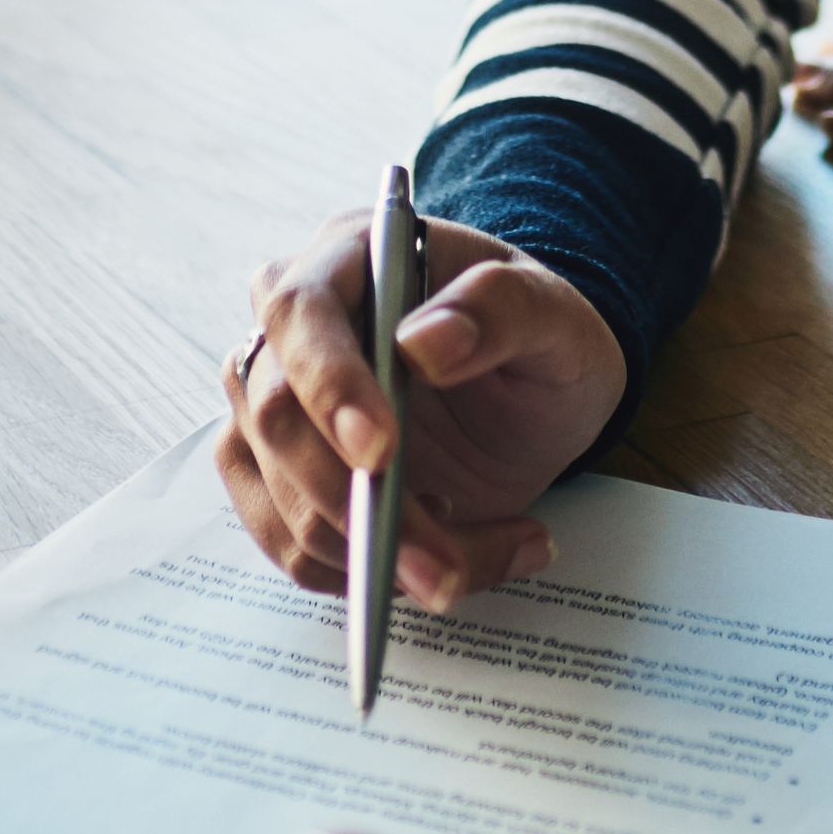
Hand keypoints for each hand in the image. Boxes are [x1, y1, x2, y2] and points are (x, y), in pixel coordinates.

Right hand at [215, 208, 622, 613]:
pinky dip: (357, 575)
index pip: (301, 311)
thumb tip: (422, 344)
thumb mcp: (557, 317)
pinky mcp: (285, 476)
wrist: (539, 396)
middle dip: (353, 501)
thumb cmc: (542, 340)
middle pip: (275, 415)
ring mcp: (280, 405)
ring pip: (280, 492)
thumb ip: (500, 310)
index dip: (329, 384)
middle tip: (440, 565)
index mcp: (350, 258)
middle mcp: (297, 328)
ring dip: (367, 553)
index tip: (381, 454)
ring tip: (465, 563)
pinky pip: (289, 542)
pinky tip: (434, 559)